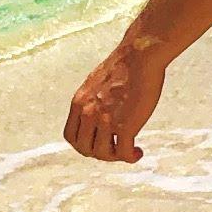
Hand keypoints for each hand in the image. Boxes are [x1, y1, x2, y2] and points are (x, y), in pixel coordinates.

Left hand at [64, 38, 164, 164]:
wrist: (141, 55)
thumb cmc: (126, 64)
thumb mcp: (98, 82)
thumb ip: (94, 98)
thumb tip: (101, 108)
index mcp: (79, 102)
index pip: (71, 136)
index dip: (84, 144)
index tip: (99, 142)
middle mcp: (88, 113)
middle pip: (84, 148)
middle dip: (100, 153)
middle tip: (116, 149)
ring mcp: (105, 121)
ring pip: (102, 154)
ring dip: (115, 156)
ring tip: (130, 151)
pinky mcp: (124, 126)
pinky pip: (122, 152)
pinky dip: (129, 157)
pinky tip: (138, 152)